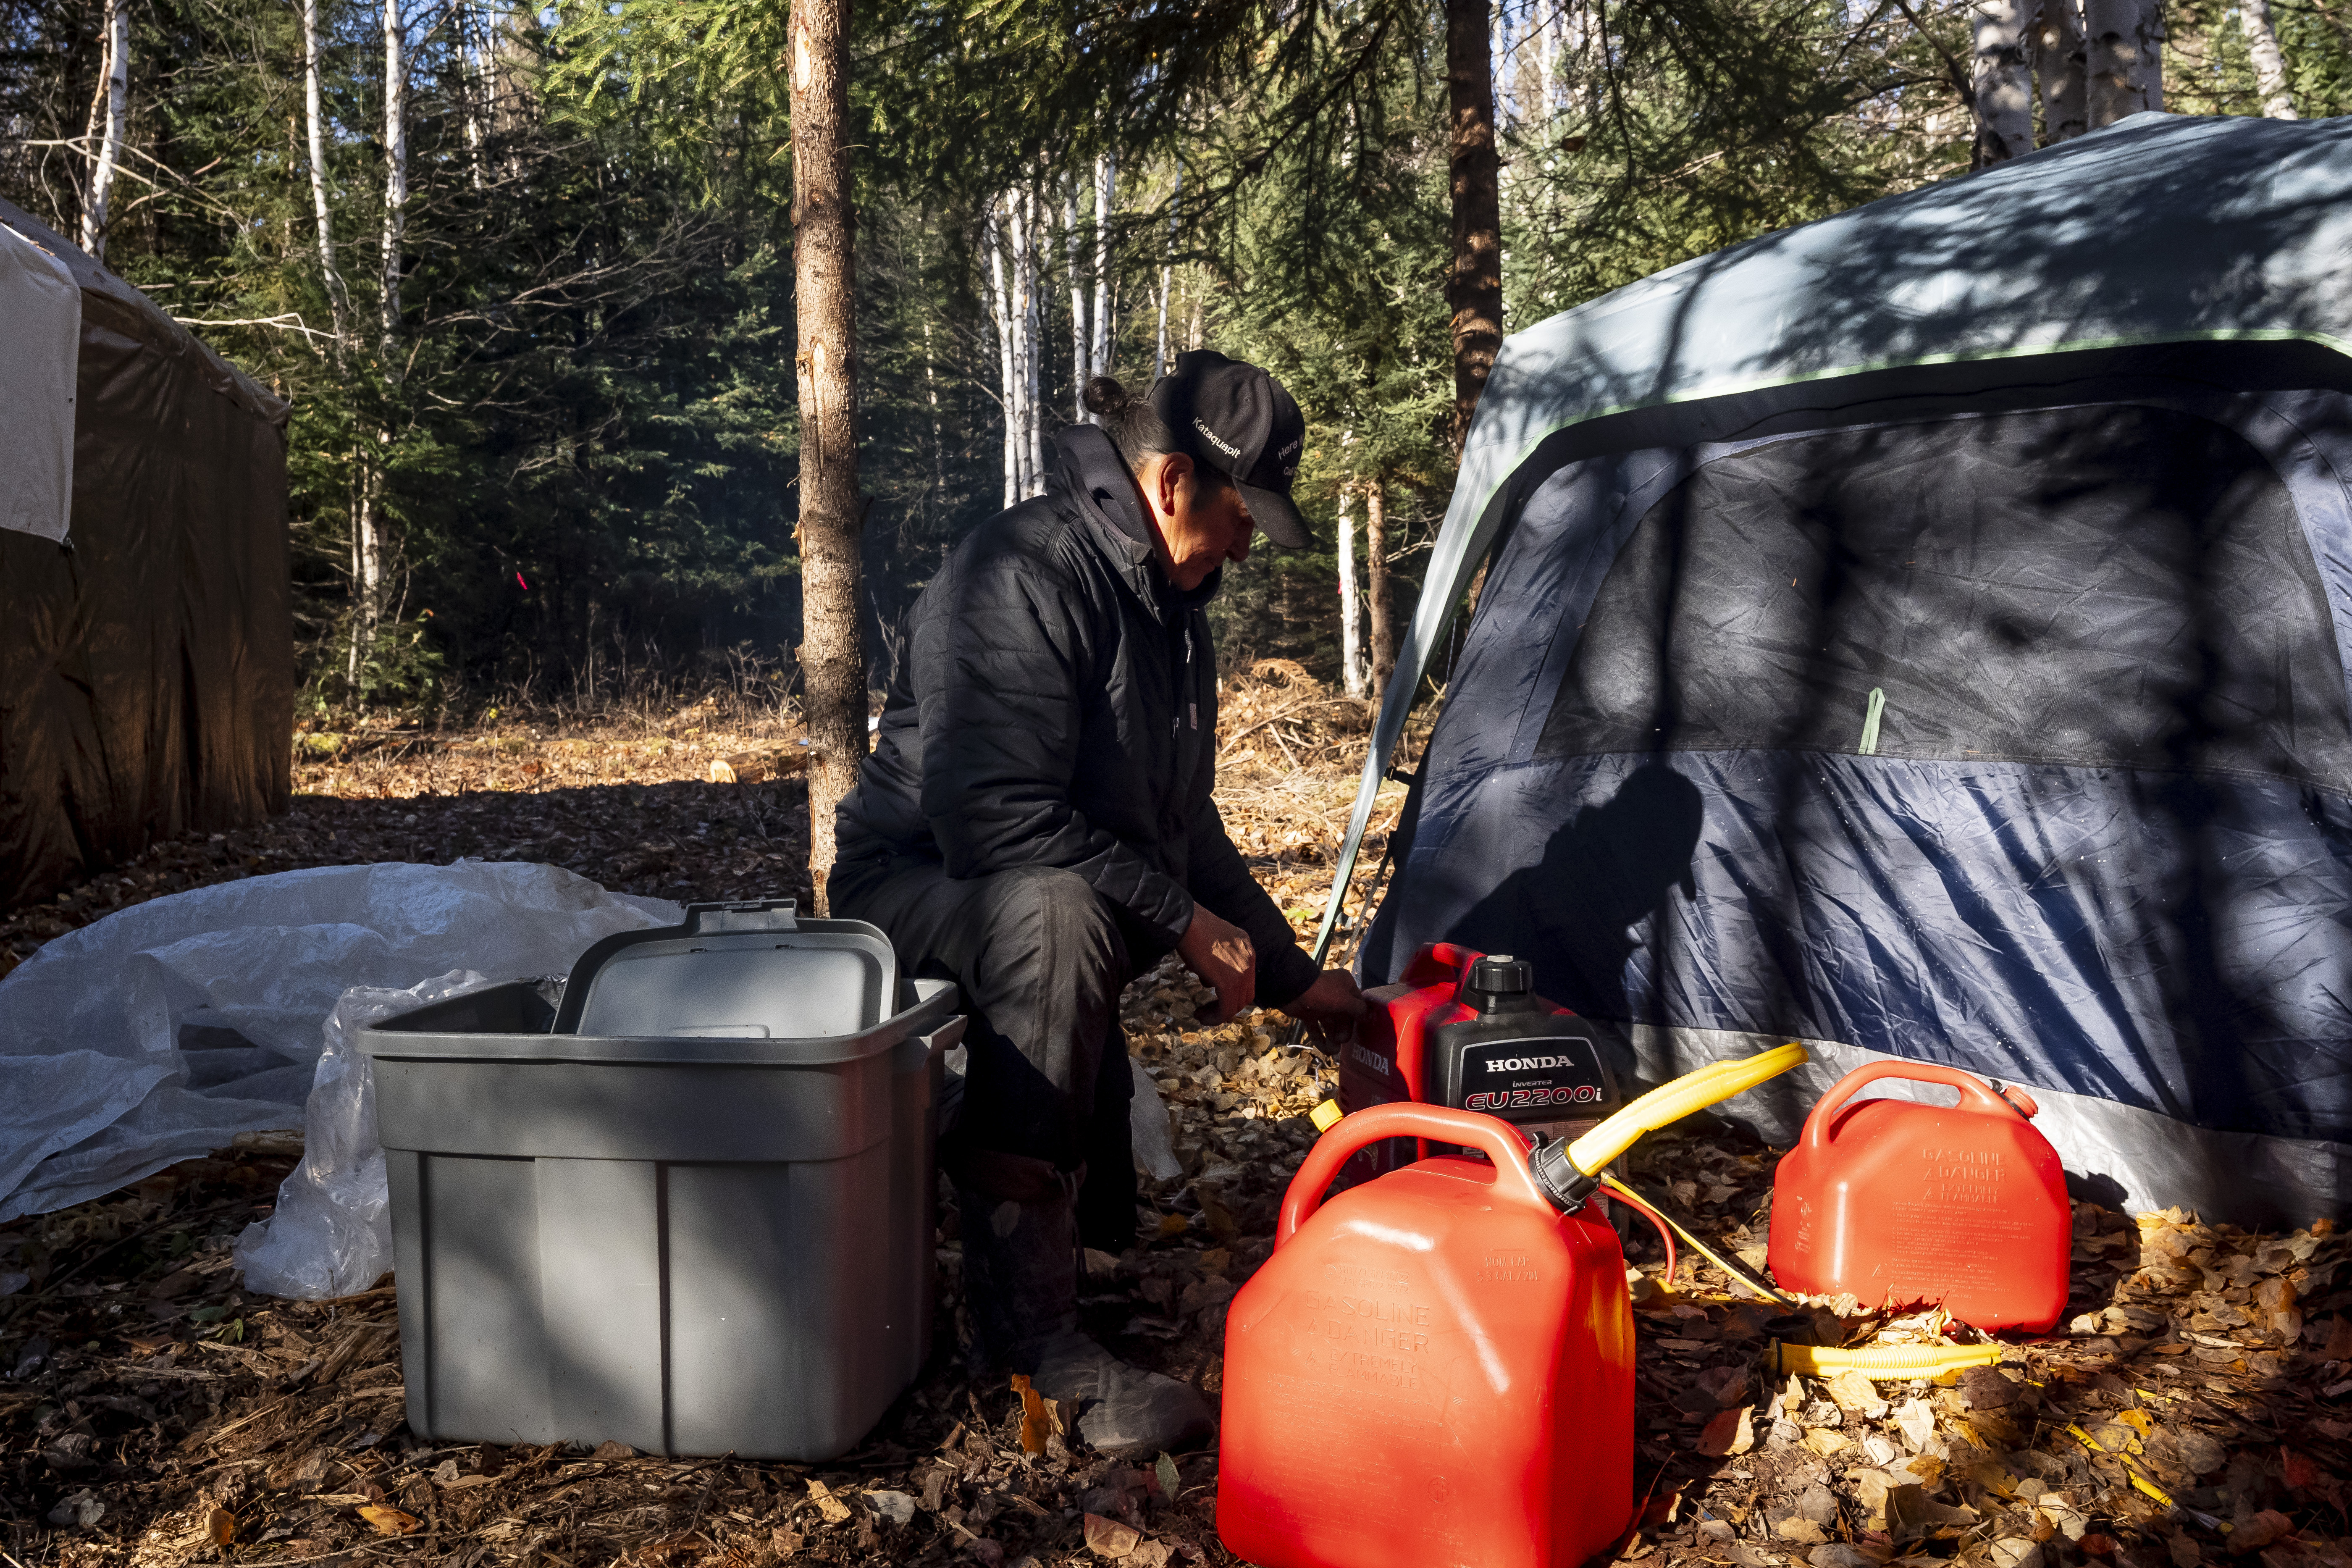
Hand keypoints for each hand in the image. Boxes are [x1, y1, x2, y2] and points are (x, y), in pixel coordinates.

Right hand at [1178, 904, 1256, 1021]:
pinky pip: (1226, 1008)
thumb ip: (1217, 961)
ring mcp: (1241, 972)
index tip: (1215, 996)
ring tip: (1202, 1015)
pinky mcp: (1229, 982)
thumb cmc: (1193, 928)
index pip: (1246, 977)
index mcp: (1246, 947)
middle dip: (1228, 1004)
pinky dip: (1215, 1017)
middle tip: (1209, 1009)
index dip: (1232, 991)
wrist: (1188, 922)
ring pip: (1237, 1004)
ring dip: (1219, 1013)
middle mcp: (1249, 959)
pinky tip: (1201, 1017)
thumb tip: (1209, 981)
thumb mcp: (1212, 944)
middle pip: (1245, 993)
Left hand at [1281, 969, 1368, 1045]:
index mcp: (1345, 985)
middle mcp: (1334, 994)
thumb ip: (1359, 1010)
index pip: (1357, 1003)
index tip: (1362, 1031)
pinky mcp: (1308, 1012)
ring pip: (1329, 1024)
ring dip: (1332, 1038)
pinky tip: (1323, 1049)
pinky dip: (1320, 1038)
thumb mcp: (1345, 1000)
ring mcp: (1320, 1004)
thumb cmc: (1323, 993)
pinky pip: (1316, 1027)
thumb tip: (1370, 1017)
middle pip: (1343, 1016)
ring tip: (1332, 1051)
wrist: (1293, 990)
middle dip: (1343, 1031)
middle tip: (1342, 1041)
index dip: (1360, 1017)